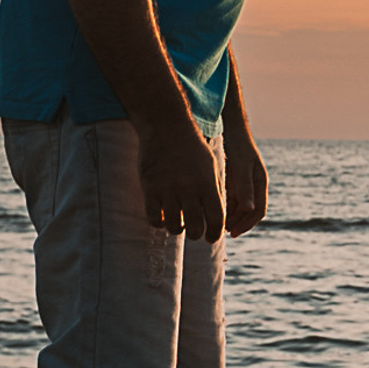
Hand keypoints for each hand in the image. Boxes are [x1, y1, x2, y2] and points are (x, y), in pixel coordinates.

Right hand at [135, 118, 226, 242]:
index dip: (215, 233)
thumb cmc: (193, 149)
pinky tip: (163, 217)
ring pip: (173, 226)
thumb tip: (219, 216)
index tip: (213, 238)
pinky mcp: (150, 189)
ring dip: (177, 229)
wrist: (167, 129)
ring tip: (179, 224)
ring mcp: (168, 190)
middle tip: (196, 233)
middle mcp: (189, 189)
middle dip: (197, 235)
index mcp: (208, 184)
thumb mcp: (212, 167)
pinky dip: (159, 223)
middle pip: (195, 228)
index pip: (216, 219)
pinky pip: (153, 218)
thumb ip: (215, 191)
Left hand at [225, 118, 269, 238]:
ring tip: (214, 223)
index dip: (247, 224)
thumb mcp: (240, 168)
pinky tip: (210, 210)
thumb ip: (245, 188)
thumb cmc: (237, 148)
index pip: (258, 211)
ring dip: (230, 217)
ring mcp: (244, 183)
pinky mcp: (234, 180)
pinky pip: (231, 199)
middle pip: (249, 212)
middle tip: (220, 231)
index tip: (231, 232)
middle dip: (237, 223)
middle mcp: (254, 186)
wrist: (231, 130)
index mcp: (260, 183)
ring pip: (239, 208)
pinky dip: (223, 207)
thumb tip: (249, 209)